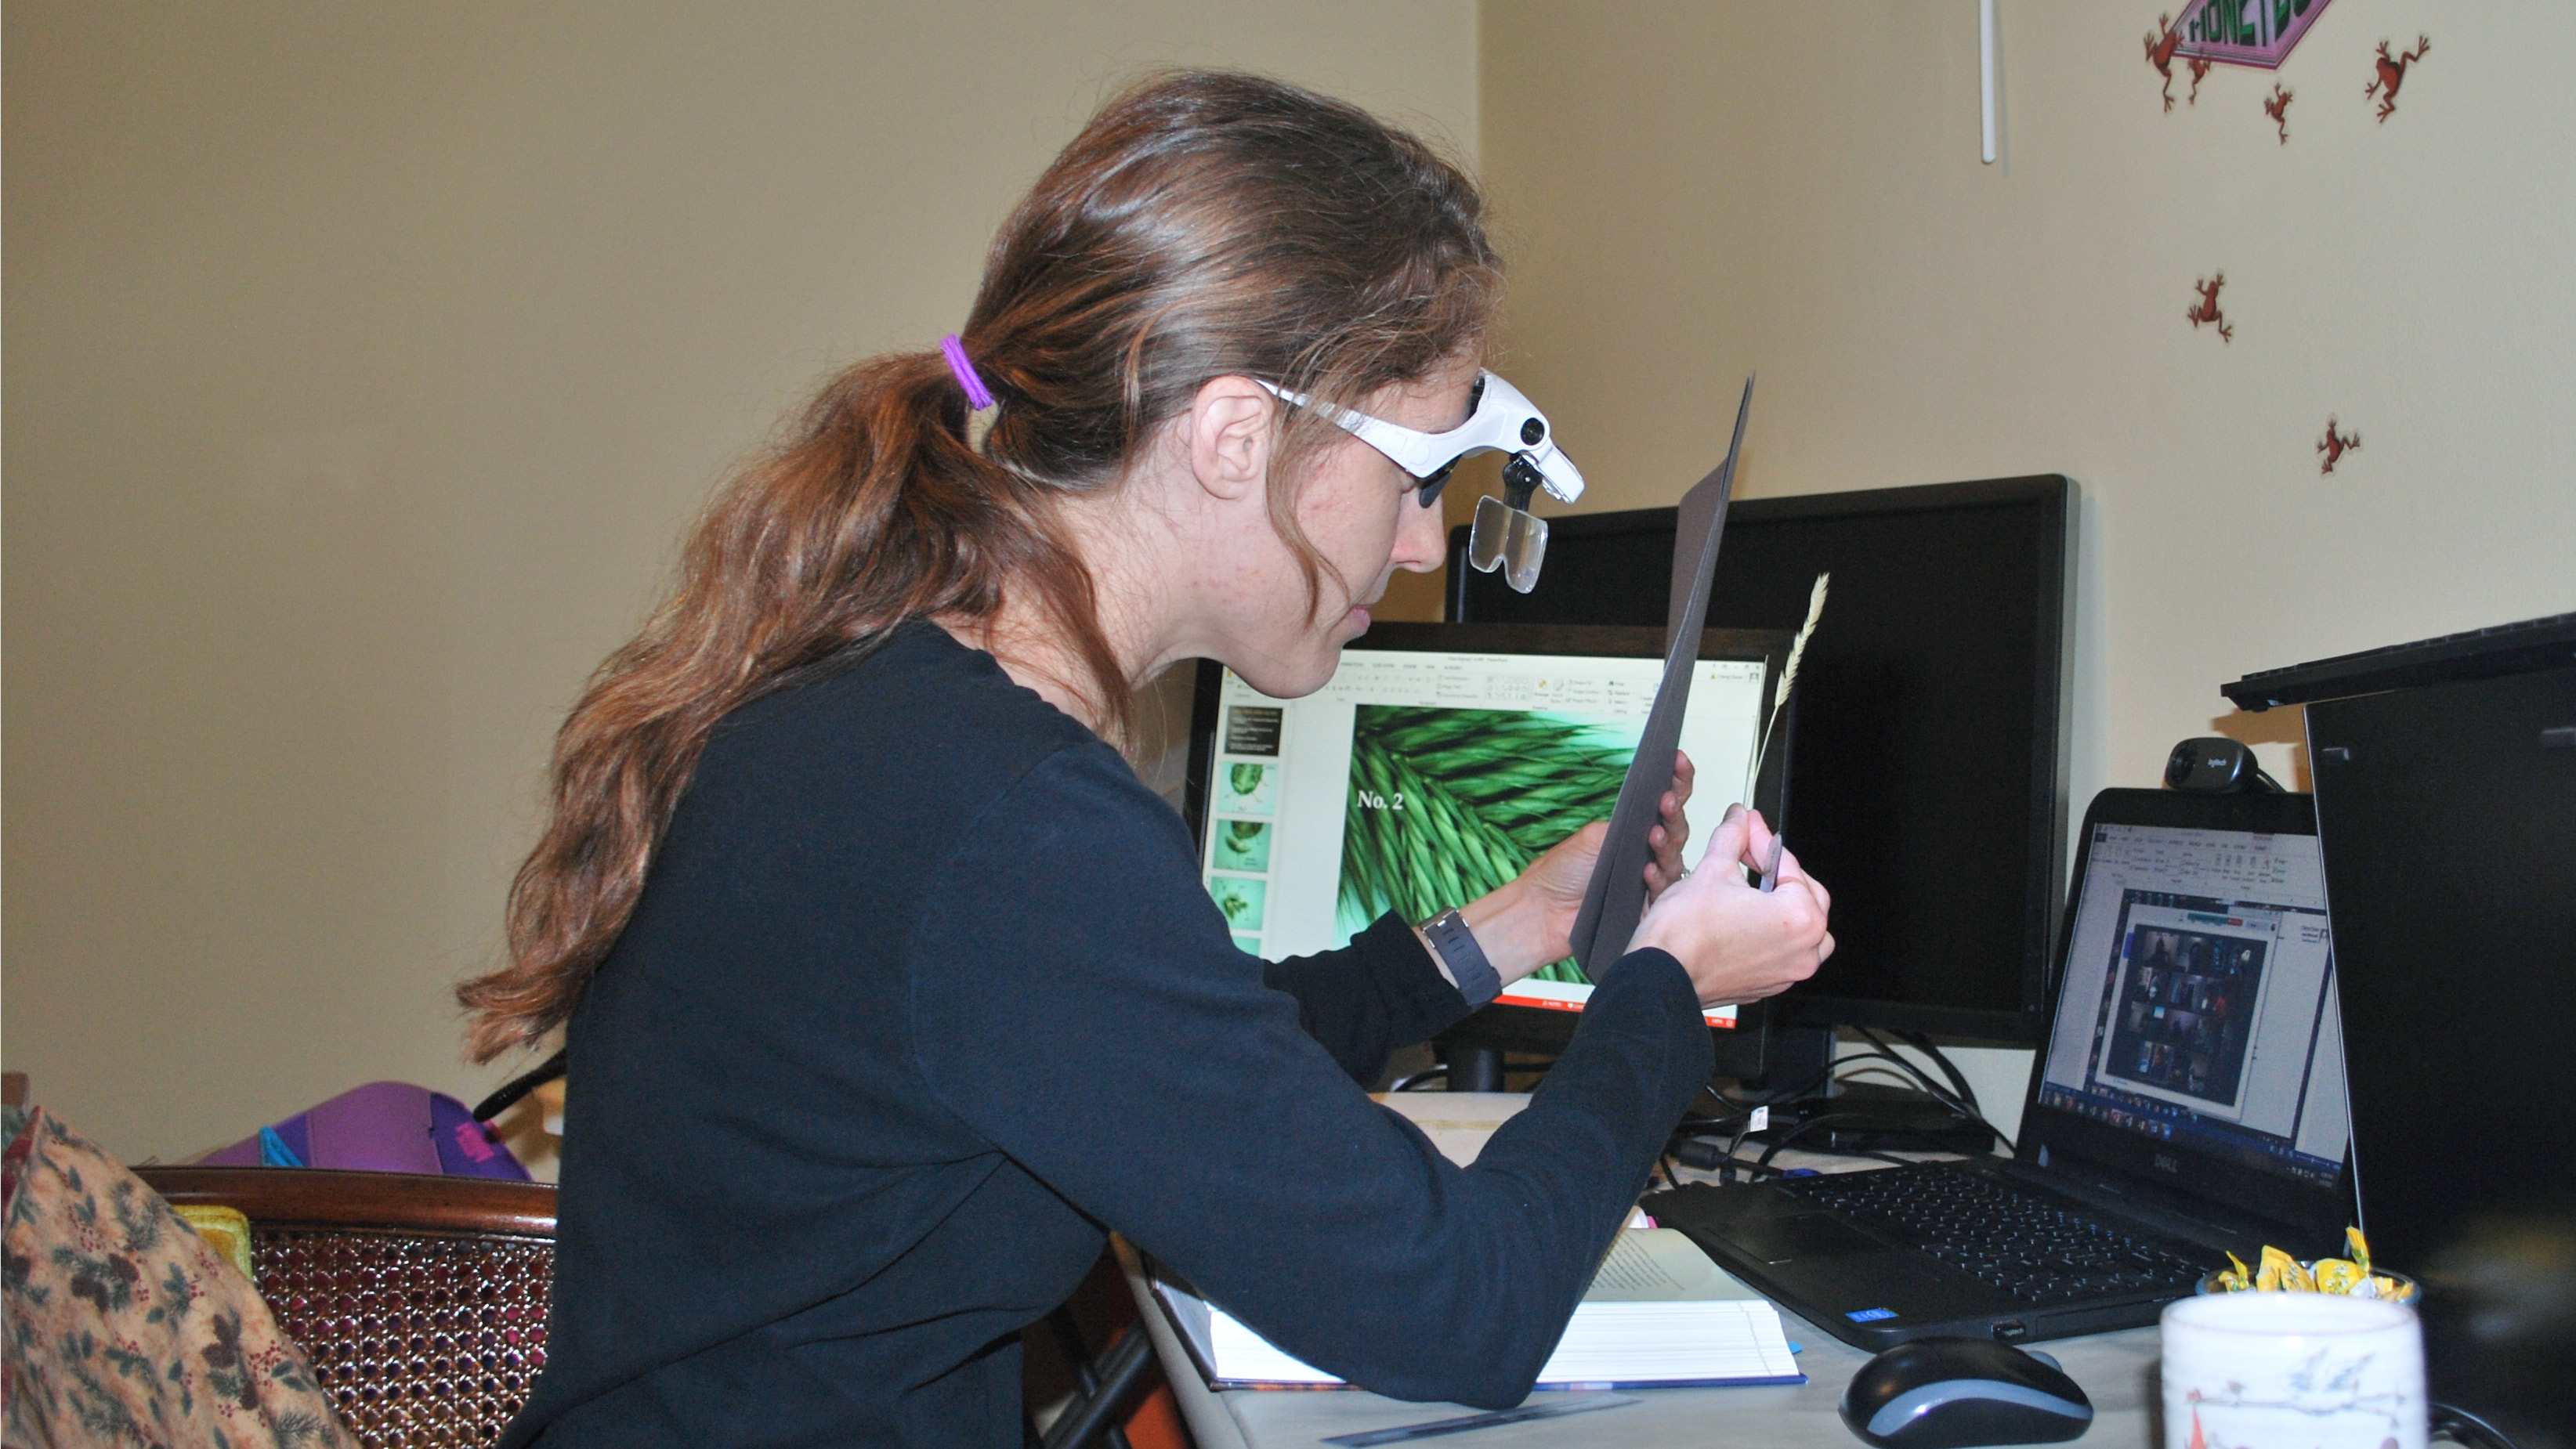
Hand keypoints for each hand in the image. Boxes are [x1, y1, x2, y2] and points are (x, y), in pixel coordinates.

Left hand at [1444, 752, 1696, 984]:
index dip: (1677, 780)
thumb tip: (1657, 803)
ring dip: (1668, 843)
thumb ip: (1630, 819)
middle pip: (1678, 828)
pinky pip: (1664, 892)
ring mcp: (1650, 879)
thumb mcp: (1595, 834)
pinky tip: (1648, 869)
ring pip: (1675, 859)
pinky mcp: (1648, 907)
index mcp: (1634, 829)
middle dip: (1675, 810)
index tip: (1678, 760)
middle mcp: (1647, 852)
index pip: (1665, 801)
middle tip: (1667, 798)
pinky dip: (1657, 878)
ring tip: (1656, 832)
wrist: (1543, 909)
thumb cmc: (1562, 871)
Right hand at [1628, 804, 1833, 1007]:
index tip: (1749, 828)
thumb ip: (1733, 837)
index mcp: (1799, 919)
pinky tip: (1746, 918)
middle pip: (1807, 897)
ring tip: (1757, 889)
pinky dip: (1772, 933)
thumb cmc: (1685, 935)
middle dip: (1779, 872)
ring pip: (1802, 930)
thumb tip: (1740, 820)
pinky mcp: (1767, 986)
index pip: (1788, 866)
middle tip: (1752, 853)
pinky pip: (1783, 953)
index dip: (1763, 841)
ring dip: (1784, 906)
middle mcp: (1802, 951)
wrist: (1659, 975)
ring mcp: (1786, 974)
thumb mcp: (1713, 869)